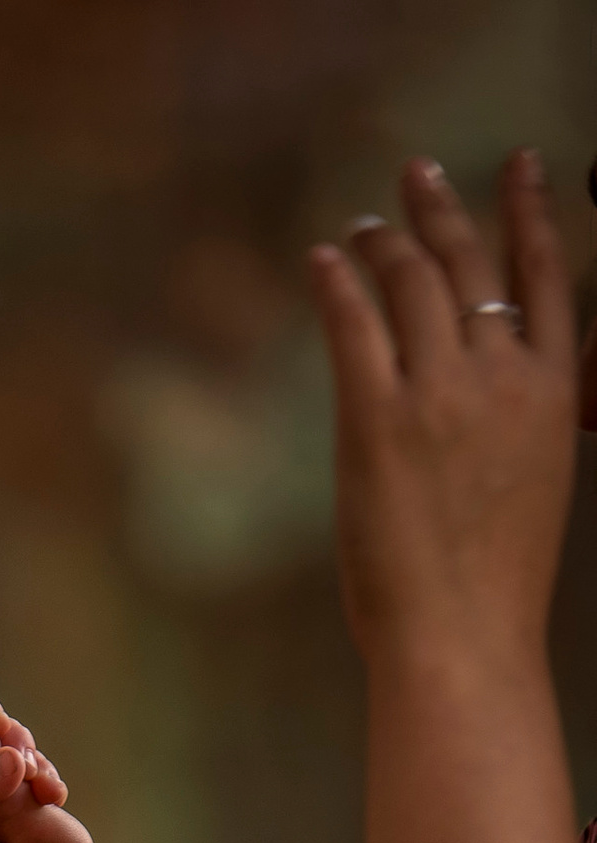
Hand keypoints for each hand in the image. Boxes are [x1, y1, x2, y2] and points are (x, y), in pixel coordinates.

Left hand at [311, 152, 588, 673]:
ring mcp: (441, 393)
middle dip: (443, 210)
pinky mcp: (378, 420)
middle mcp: (503, 377)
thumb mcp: (537, 484)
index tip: (520, 167)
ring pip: (412, 284)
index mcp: (555, 393)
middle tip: (417, 174)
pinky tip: (324, 260)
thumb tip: (493, 397)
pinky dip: (337, 284)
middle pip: (472, 265)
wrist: (463, 638)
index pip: (548, 277)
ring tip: (363, 228)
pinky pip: (354, 327)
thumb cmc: (495, 586)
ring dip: (384, 244)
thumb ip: (521, 423)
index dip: (530, 213)